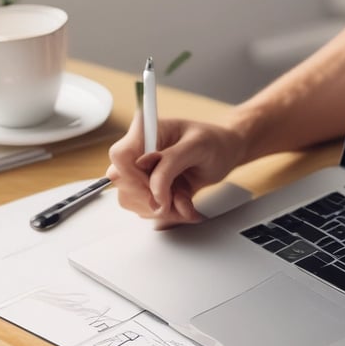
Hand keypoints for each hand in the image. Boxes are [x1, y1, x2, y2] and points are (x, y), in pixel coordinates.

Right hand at [107, 114, 245, 227]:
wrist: (223, 153)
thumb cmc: (213, 142)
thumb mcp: (196, 146)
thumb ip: (171, 165)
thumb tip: (154, 191)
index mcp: (146, 131)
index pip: (121, 156)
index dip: (134, 177)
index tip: (157, 190)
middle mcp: (139, 151)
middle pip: (123, 182)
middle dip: (152, 197)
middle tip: (179, 197)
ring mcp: (141, 172)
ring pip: (132, 200)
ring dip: (163, 208)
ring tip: (186, 201)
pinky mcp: (148, 189)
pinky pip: (147, 209)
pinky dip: (169, 213)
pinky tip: (185, 205)